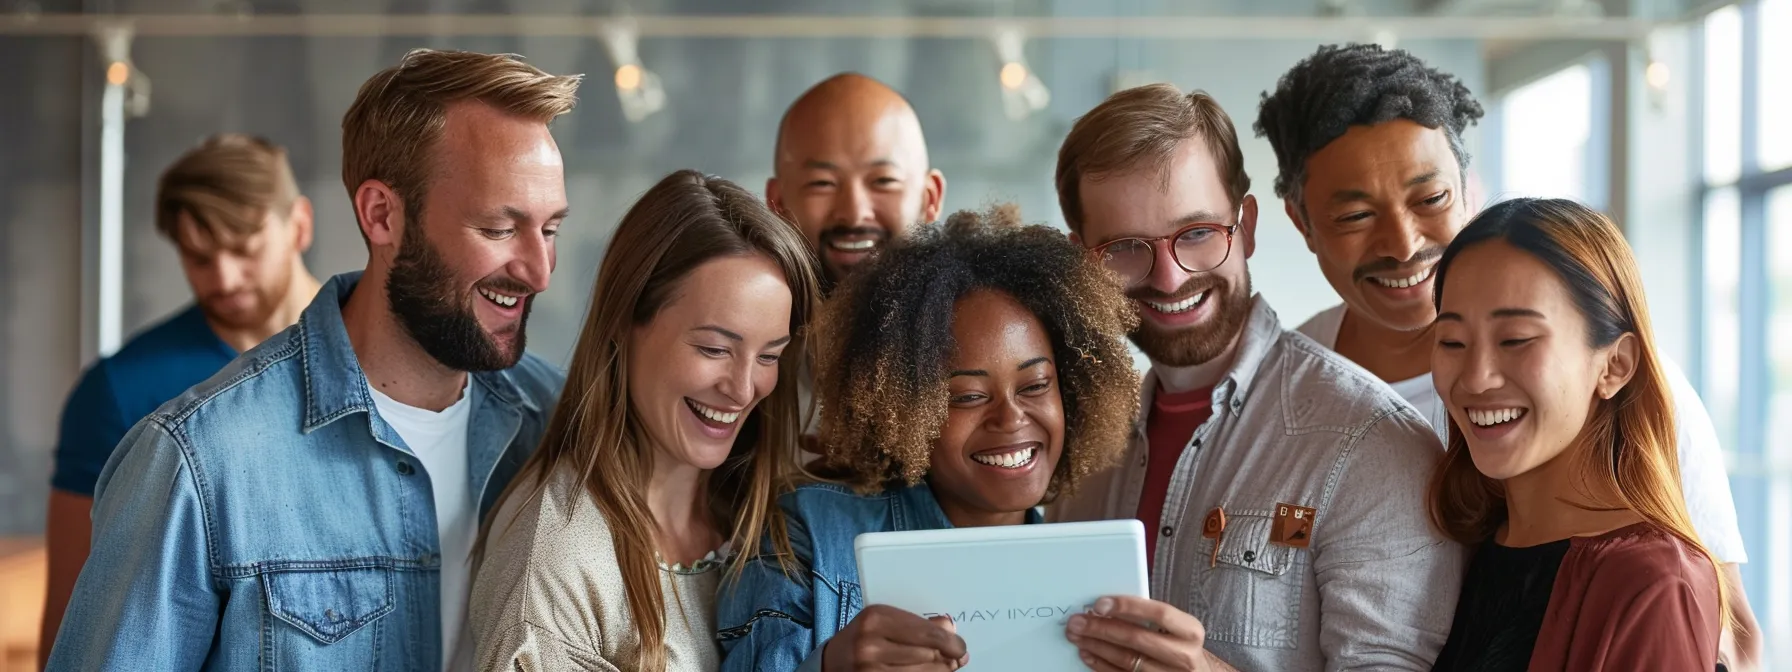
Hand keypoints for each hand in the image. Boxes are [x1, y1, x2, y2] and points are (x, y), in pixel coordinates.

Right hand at [822, 604, 969, 670]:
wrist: (833, 661)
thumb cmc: (864, 637)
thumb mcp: (885, 621)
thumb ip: (917, 623)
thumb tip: (951, 628)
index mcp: (876, 619)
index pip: (926, 632)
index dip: (950, 642)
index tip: (960, 646)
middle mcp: (871, 645)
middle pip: (928, 655)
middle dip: (947, 659)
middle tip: (956, 658)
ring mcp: (870, 670)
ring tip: (945, 667)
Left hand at [1065, 596, 1223, 671]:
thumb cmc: (1179, 645)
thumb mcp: (1176, 628)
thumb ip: (1149, 616)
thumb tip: (1106, 607)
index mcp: (1190, 631)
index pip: (1159, 613)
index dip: (1128, 607)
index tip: (1100, 604)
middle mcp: (1184, 656)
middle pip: (1137, 639)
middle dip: (1102, 628)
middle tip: (1078, 621)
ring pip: (1127, 660)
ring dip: (1097, 646)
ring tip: (1078, 636)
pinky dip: (1101, 664)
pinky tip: (1088, 654)